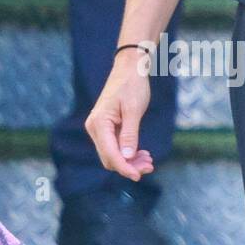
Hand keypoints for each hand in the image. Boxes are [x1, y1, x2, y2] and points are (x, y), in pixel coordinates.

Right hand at [85, 52, 155, 182]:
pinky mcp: (105, 128)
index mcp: (99, 123)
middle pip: (109, 157)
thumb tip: (127, 157)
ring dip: (129, 161)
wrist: (129, 69)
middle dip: (129, 165)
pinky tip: (141, 152)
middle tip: (150, 165)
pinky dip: (127, 152)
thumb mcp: (134, 110)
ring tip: (148, 160)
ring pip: (112, 154)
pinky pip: (114, 146)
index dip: (124, 167)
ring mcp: (98, 128)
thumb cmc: (132, 86)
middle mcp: (94, 128)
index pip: (110, 153)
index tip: (139, 175)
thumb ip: (129, 134)